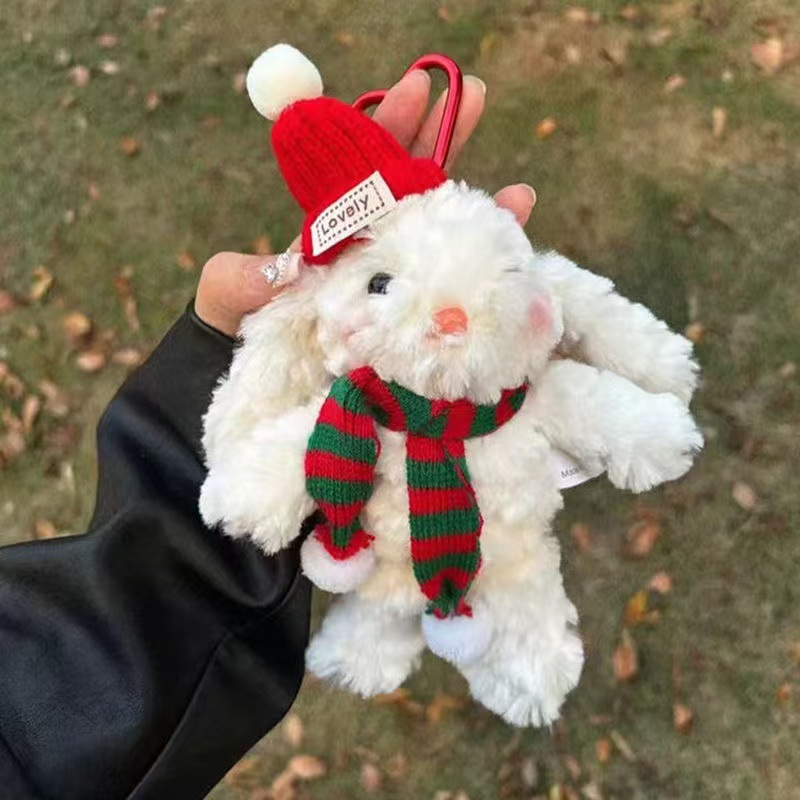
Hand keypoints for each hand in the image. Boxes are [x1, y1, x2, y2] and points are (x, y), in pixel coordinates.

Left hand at [195, 70, 537, 336]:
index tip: (417, 89)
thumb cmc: (238, 333)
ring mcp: (395, 286)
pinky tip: (515, 262)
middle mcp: (369, 253)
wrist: (257, 387)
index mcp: (331, 232)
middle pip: (414, 190)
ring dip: (482, 212)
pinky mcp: (413, 324)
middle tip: (473, 95)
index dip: (391, 128)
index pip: (366, 170)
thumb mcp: (229, 297)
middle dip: (444, 142)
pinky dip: (488, 274)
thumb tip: (274, 270)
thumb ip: (239, 274)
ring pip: (444, 239)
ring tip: (520, 193)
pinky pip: (455, 293)